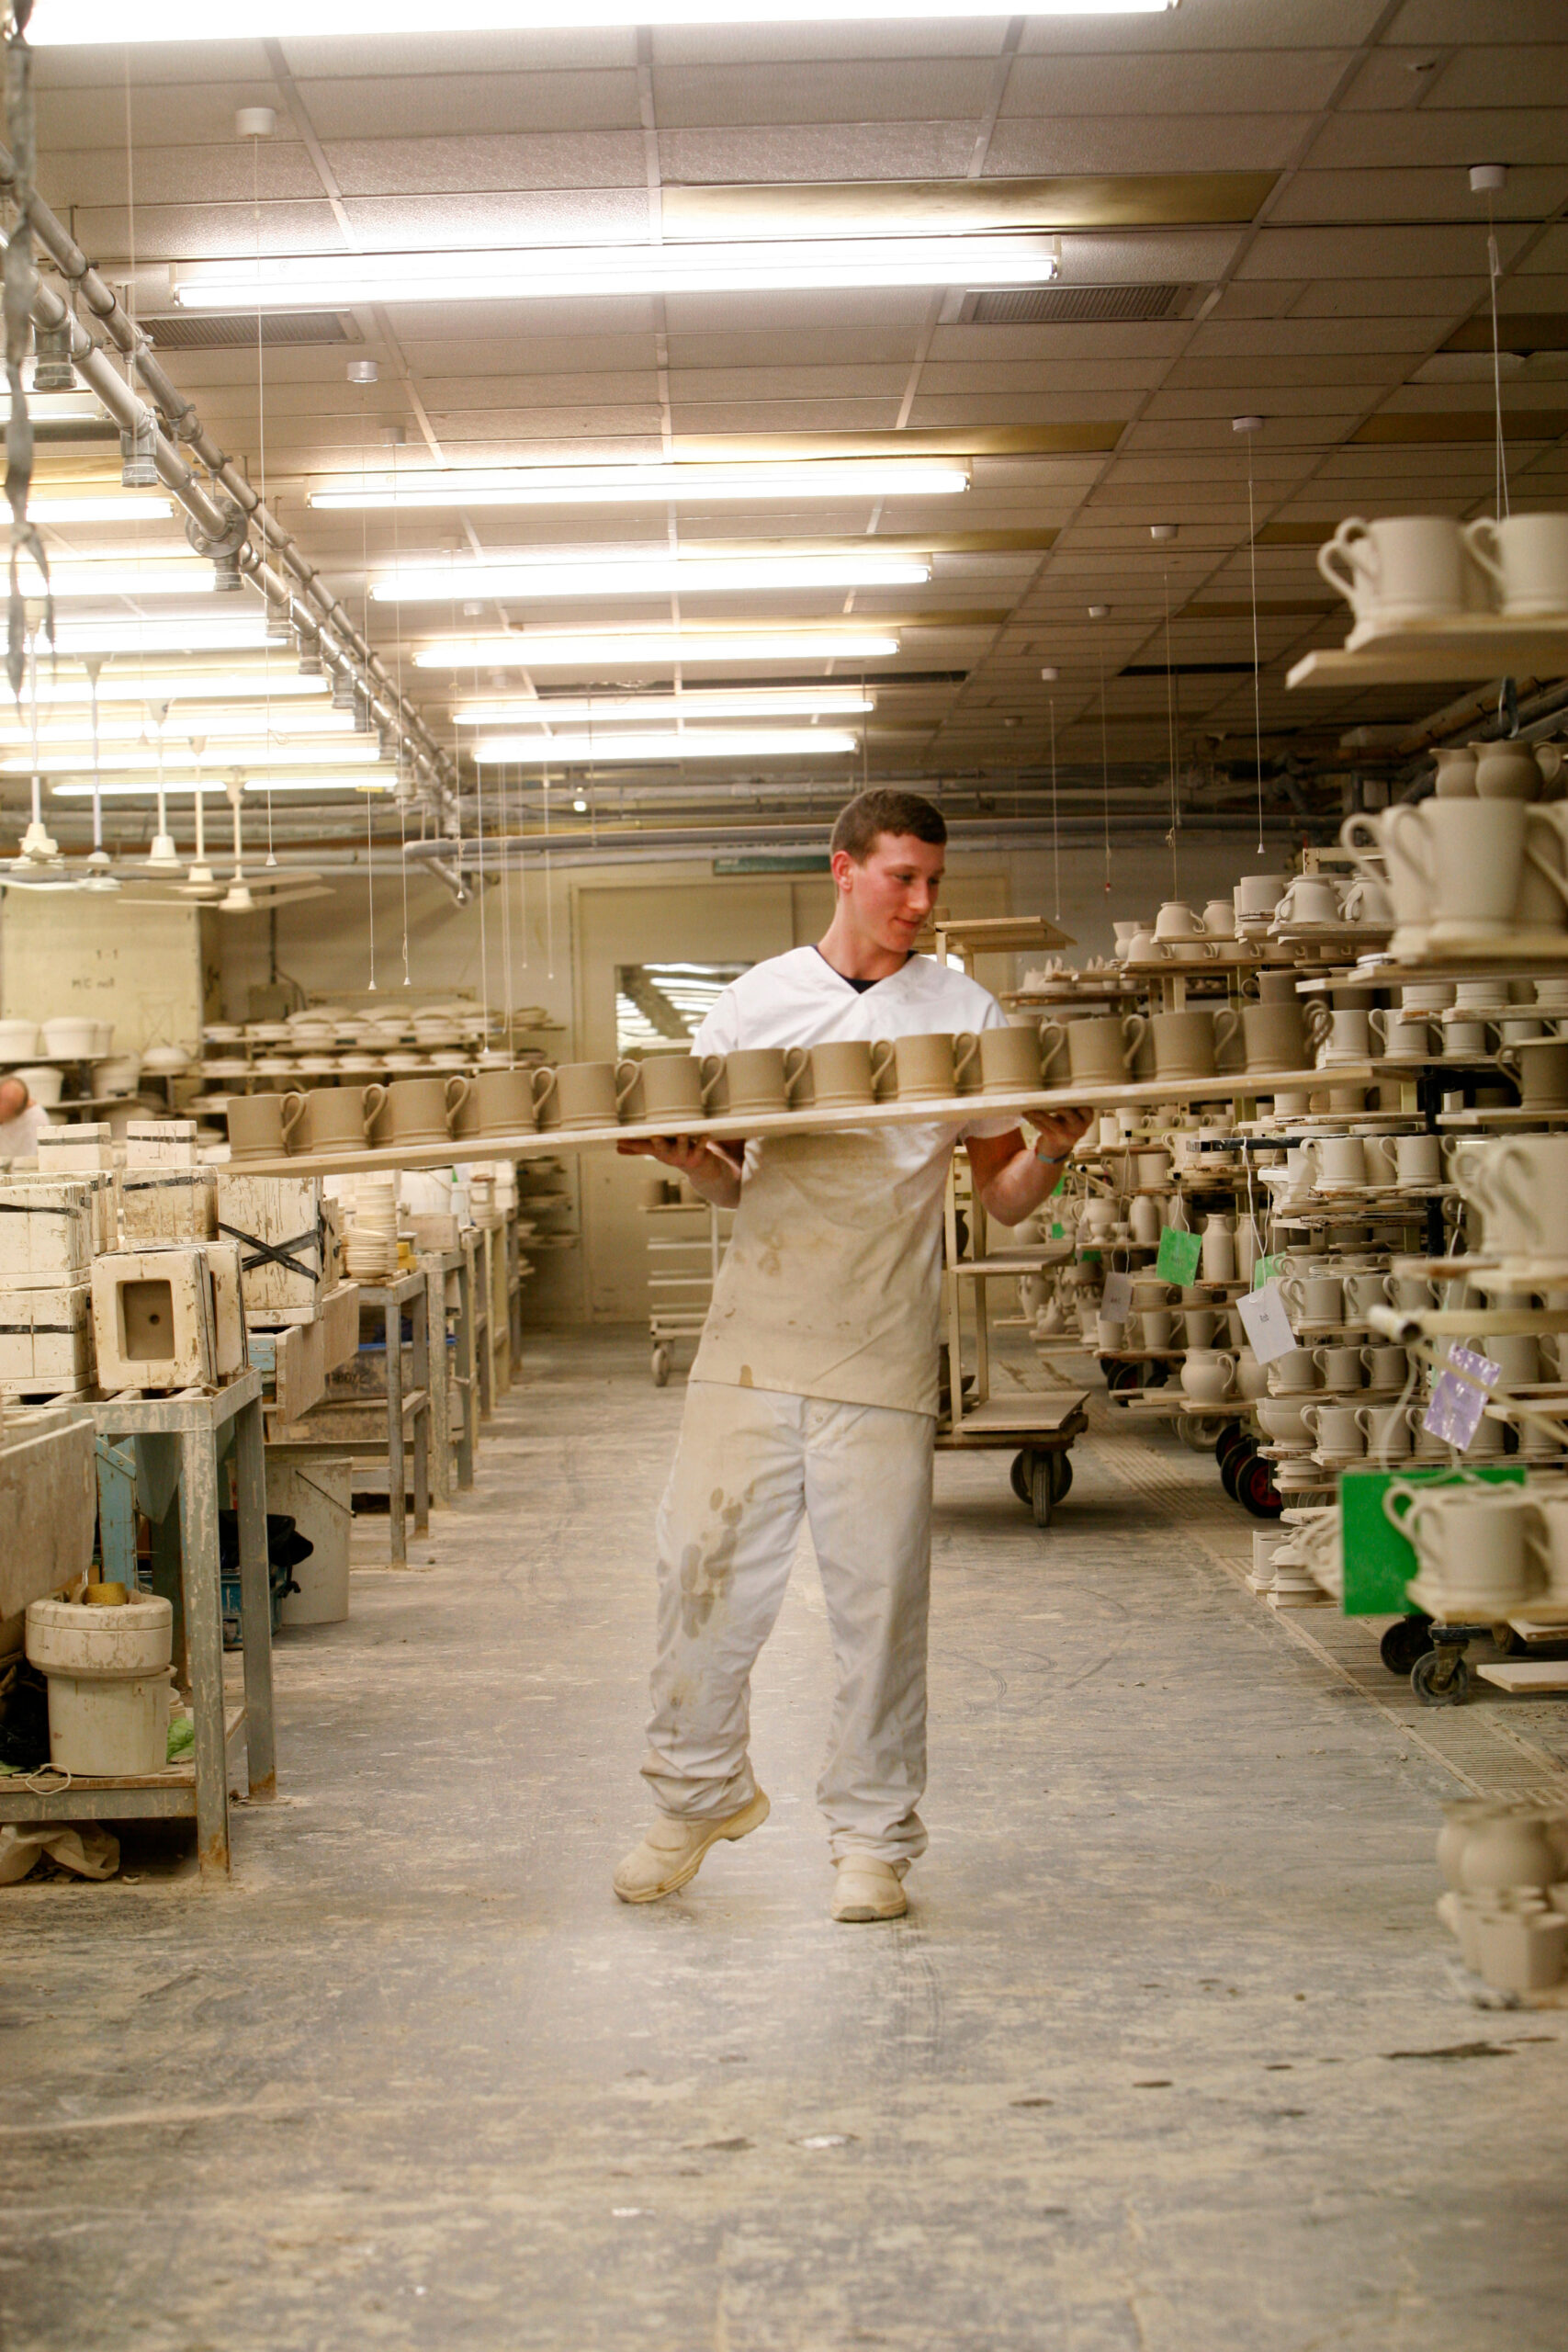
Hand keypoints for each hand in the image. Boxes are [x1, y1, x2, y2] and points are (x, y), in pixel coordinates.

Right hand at [616, 1134, 742, 1177]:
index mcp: (659, 1152)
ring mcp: (685, 1156)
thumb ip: (638, 1148)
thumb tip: (617, 1147)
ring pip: (683, 1147)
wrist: (701, 1170)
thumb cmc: (676, 1154)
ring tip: (681, 1134)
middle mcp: (671, 1155)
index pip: (643, 1147)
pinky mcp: (700, 1154)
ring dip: (682, 1141)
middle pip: (662, 1149)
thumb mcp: (656, 1150)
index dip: (632, 1145)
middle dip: (658, 1143)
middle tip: (653, 1136)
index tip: (620, 1140)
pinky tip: (705, 1135)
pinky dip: (703, 1142)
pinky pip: (702, 1148)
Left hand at [1026, 1106, 1092, 1165]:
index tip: (1079, 1103)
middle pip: (1072, 1119)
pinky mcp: (1053, 1139)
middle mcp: (1079, 1129)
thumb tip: (1057, 1089)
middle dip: (1066, 1112)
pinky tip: (1026, 1114)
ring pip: (1054, 1125)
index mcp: (1086, 1120)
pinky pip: (1043, 1129)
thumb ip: (1071, 1105)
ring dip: (1041, 1115)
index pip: (1088, 1113)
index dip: (1084, 1109)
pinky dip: (1033, 1120)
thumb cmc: (1066, 1122)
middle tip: (1059, 1107)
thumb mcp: (1073, 1114)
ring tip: (1031, 1109)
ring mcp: (1066, 1136)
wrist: (1057, 1145)